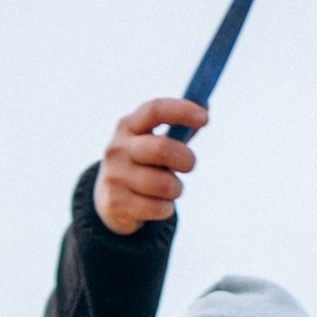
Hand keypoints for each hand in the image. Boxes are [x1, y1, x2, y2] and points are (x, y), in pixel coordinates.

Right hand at [95, 99, 207, 235]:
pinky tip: (159, 205)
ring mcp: (115, 176)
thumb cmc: (142, 164)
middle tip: (189, 165)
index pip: (155, 110)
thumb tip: (207, 107)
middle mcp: (117, 147)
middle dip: (186, 159)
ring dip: (177, 189)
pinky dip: (167, 208)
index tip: (205, 118)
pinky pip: (158, 208)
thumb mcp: (155, 142)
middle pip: (163, 149)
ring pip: (164, 185)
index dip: (181, 110)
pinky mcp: (116, 203)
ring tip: (171, 189)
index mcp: (128, 125)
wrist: (109, 200)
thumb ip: (179, 129)